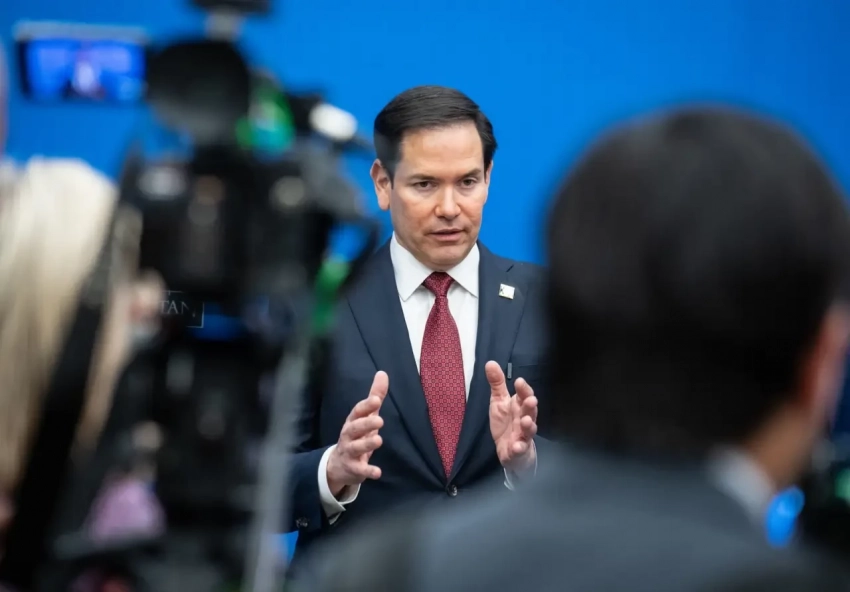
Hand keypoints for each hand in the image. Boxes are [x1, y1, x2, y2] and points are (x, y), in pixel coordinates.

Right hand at [326, 371, 387, 496]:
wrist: (338, 464)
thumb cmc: (356, 435)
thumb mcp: (365, 416)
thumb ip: (375, 396)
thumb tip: (383, 373)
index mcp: (353, 421)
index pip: (357, 411)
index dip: (366, 406)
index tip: (376, 400)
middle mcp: (349, 436)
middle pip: (354, 428)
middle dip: (365, 424)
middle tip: (379, 420)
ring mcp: (350, 452)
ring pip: (356, 448)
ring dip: (366, 445)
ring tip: (378, 440)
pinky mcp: (354, 468)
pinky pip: (360, 469)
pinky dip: (368, 471)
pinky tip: (377, 472)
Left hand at [487, 361, 537, 472]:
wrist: (510, 451)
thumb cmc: (506, 423)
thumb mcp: (499, 402)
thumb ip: (497, 384)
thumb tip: (490, 362)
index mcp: (519, 406)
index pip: (525, 396)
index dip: (524, 389)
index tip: (519, 382)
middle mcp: (524, 419)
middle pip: (530, 411)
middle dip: (531, 406)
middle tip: (531, 400)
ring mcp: (523, 436)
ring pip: (529, 430)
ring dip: (529, 426)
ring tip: (526, 421)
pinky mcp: (519, 450)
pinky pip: (520, 449)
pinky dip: (519, 448)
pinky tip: (516, 446)